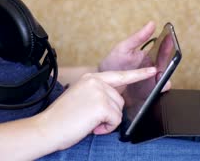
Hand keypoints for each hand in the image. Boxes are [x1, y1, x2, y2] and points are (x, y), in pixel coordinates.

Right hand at [38, 67, 156, 150]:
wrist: (47, 127)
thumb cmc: (62, 117)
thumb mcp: (81, 97)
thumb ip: (97, 94)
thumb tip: (114, 100)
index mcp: (91, 77)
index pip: (119, 75)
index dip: (138, 75)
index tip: (152, 71)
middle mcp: (96, 81)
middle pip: (120, 100)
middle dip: (109, 113)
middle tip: (89, 118)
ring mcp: (99, 92)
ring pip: (119, 111)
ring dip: (107, 121)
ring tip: (88, 121)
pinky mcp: (102, 105)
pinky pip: (116, 121)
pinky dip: (106, 128)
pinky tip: (91, 126)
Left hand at [98, 21, 170, 93]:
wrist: (102, 82)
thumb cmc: (113, 63)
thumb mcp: (124, 48)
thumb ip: (138, 37)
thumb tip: (152, 23)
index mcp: (149, 57)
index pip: (163, 50)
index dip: (168, 44)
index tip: (170, 38)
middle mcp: (153, 69)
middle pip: (167, 66)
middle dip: (169, 63)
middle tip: (166, 61)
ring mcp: (151, 82)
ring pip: (165, 80)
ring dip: (165, 78)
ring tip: (159, 75)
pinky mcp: (148, 94)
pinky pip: (157, 92)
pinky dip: (159, 89)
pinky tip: (156, 86)